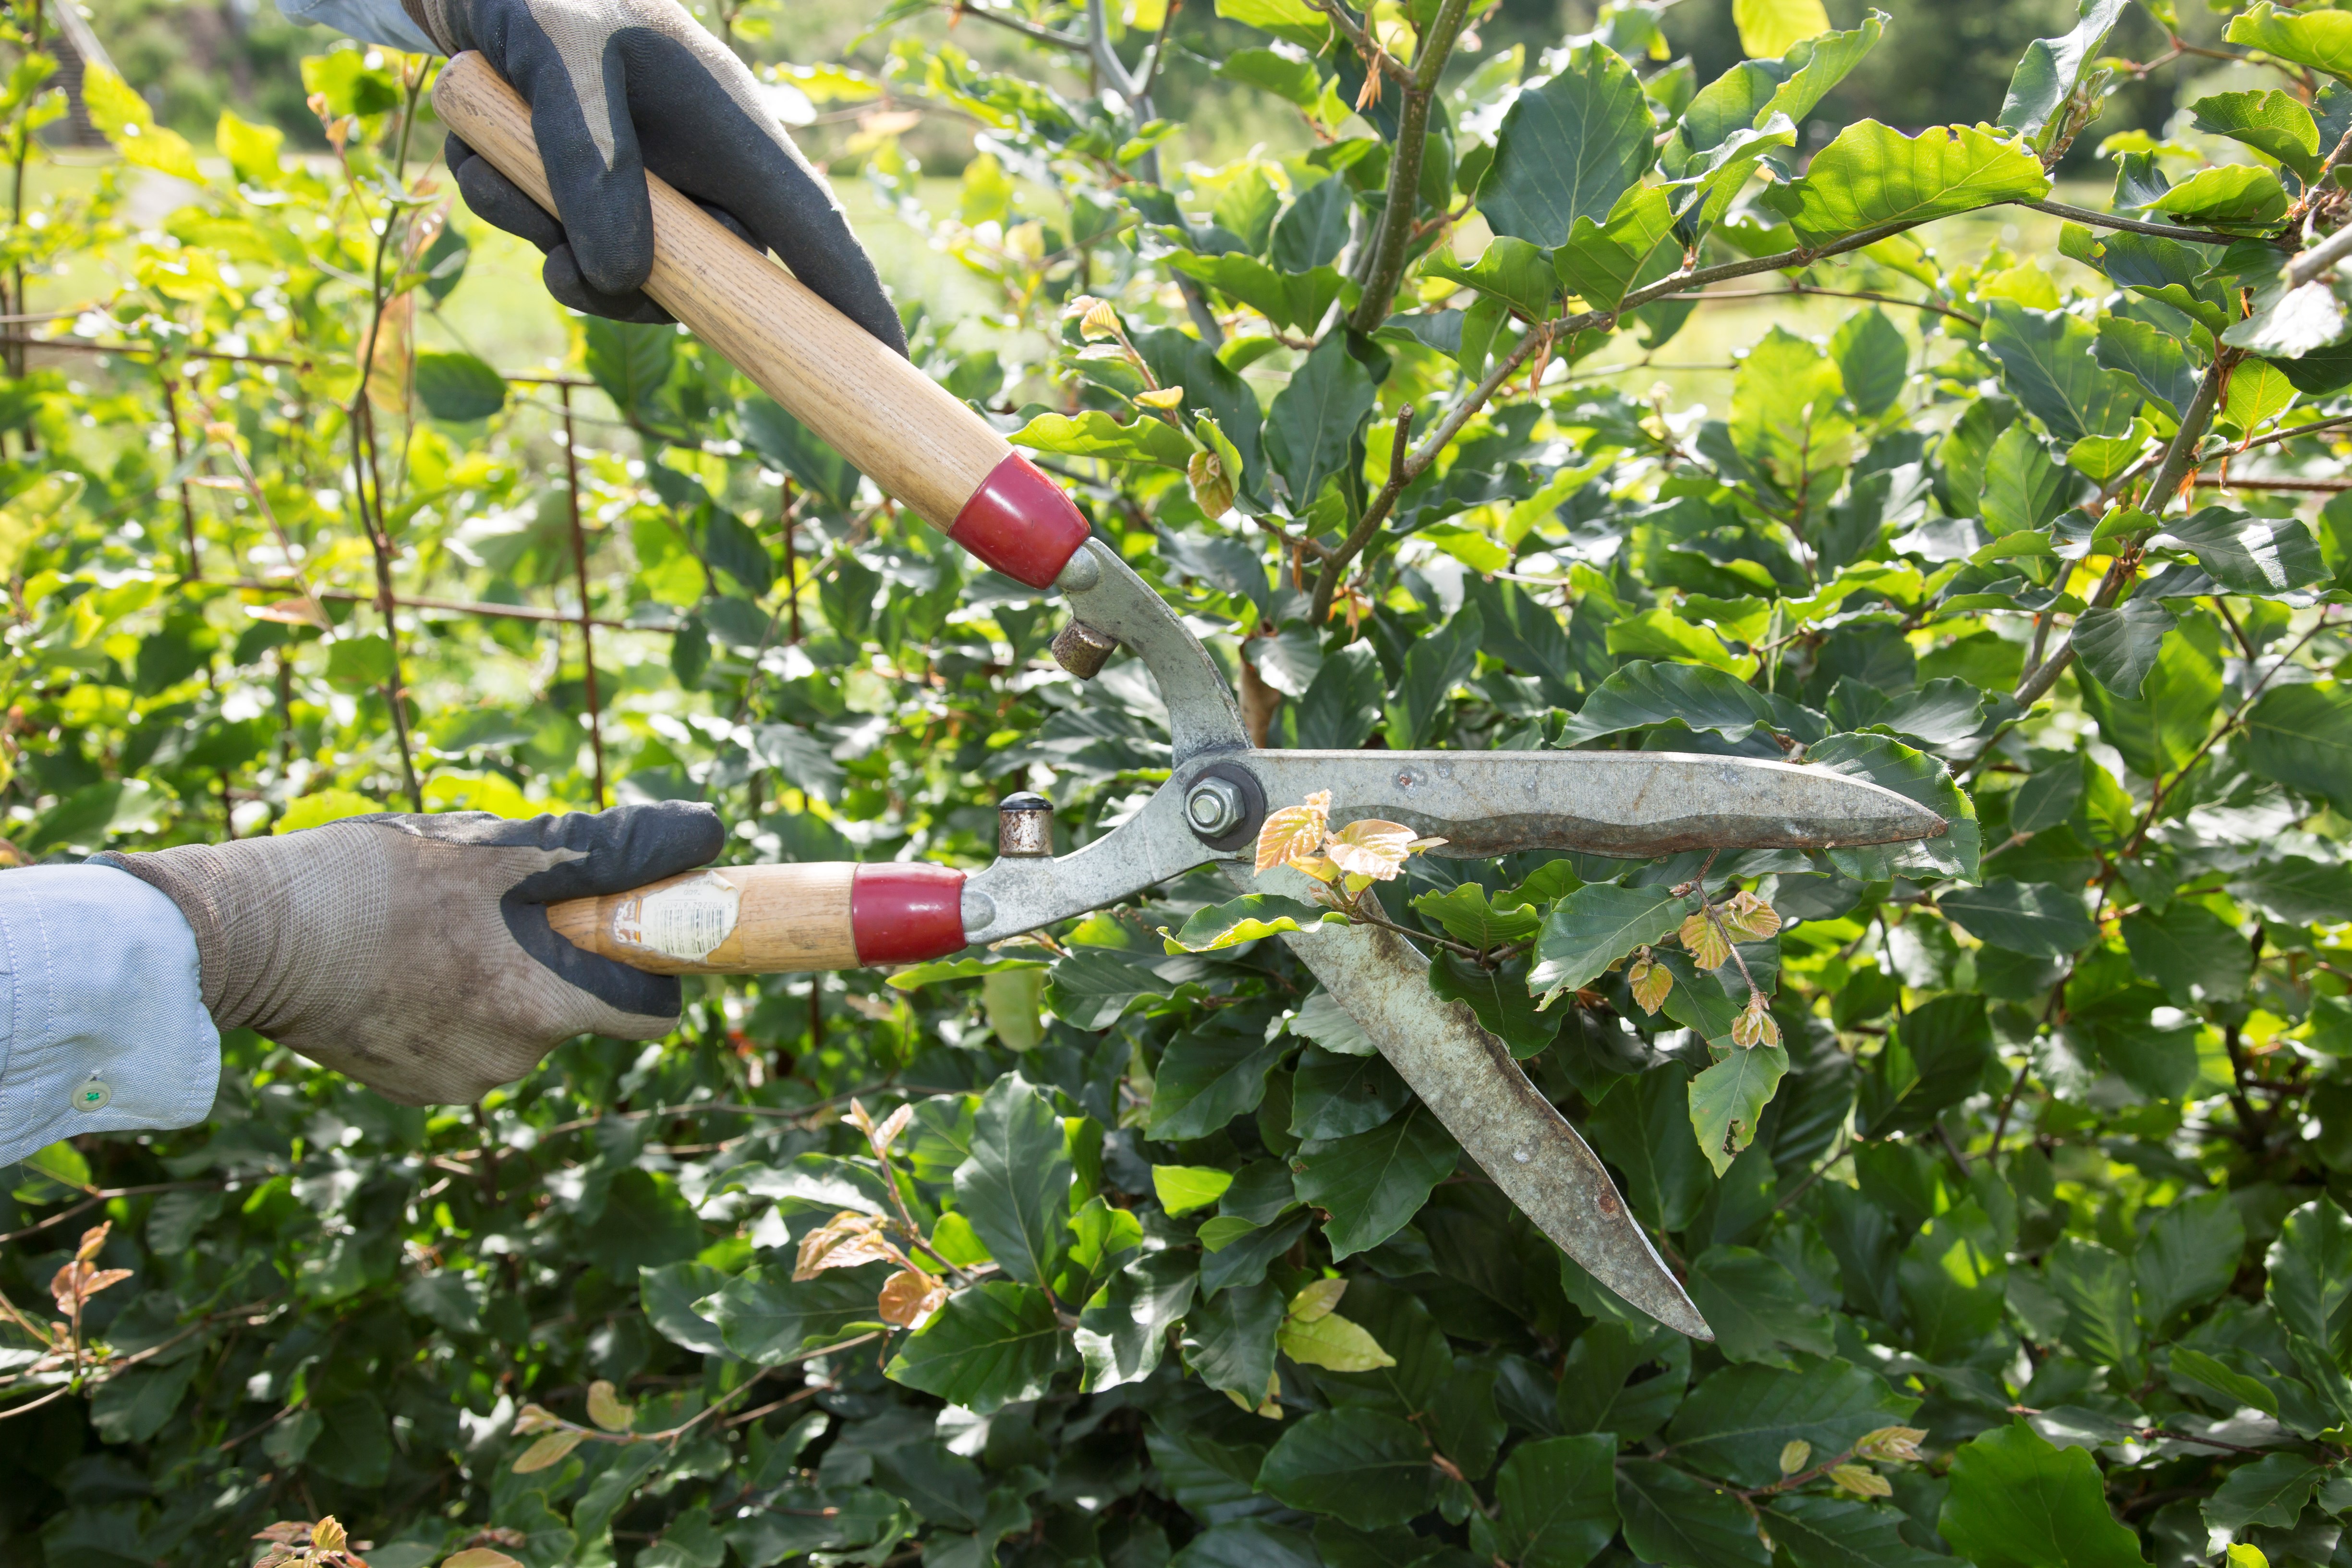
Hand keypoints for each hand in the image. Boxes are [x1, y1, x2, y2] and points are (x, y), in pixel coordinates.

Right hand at [95, 803, 723, 1104]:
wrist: (250, 938)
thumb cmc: (375, 884)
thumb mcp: (497, 849)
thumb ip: (606, 851)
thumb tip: (700, 836)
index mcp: (541, 1006)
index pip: (649, 1012)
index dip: (652, 966)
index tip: (630, 926)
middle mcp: (509, 1060)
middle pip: (577, 1010)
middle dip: (558, 962)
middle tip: (500, 909)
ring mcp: (458, 1079)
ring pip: (519, 1024)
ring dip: (500, 980)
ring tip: (439, 932)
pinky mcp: (412, 1087)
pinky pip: (467, 1042)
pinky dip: (454, 1006)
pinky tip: (405, 968)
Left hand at [412, 0, 903, 345]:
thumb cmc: (551, 0)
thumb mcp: (564, 61)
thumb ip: (590, 161)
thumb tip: (617, 277)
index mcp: (735, 138)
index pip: (813, 235)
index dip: (854, 305)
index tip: (889, 368)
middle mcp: (702, 179)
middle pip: (702, 287)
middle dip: (619, 285)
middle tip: (557, 258)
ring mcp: (648, 195)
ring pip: (617, 278)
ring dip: (546, 240)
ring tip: (495, 164)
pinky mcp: (590, 201)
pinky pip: (558, 249)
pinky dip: (510, 212)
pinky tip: (485, 151)